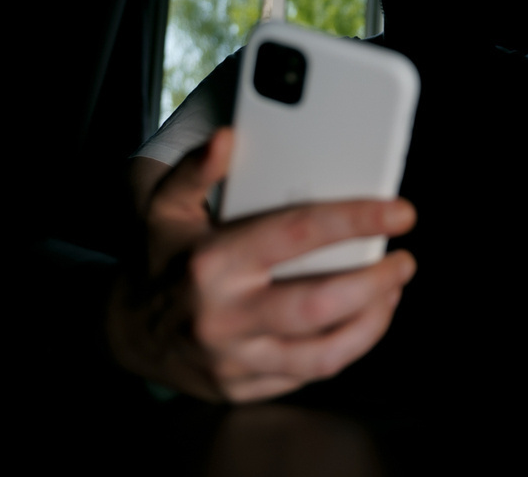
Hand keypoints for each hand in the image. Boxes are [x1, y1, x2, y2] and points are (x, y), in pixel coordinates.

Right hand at [107, 127, 416, 401]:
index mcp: (211, 263)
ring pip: (324, 353)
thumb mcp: (166, 207)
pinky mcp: (243, 388)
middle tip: (403, 259)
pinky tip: (363, 321)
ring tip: (392, 291)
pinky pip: (309, 376)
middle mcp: (223, 316)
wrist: (124, 332)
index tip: (400, 211)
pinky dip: (346, 348)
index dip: (357, 219)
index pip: (298, 234)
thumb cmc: (161, 259)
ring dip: (372, 322)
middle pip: (320, 303)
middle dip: (376, 281)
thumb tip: (229, 138)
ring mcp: (234, 359)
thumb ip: (197, 169)